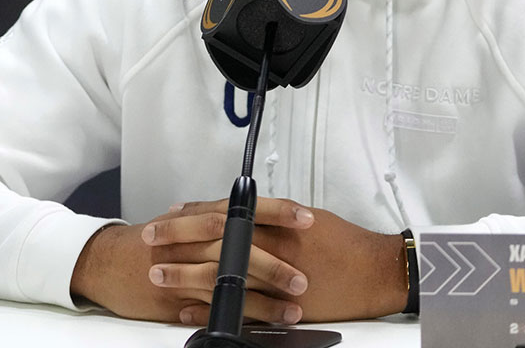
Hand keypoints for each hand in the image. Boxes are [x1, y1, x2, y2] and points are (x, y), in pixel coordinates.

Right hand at [69, 198, 313, 324]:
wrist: (107, 261)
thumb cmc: (153, 240)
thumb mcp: (188, 219)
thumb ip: (224, 219)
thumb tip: (265, 217)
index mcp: (202, 216)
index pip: (245, 209)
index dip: (276, 212)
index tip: (306, 218)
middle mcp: (194, 241)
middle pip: (238, 247)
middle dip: (273, 262)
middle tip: (302, 276)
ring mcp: (184, 272)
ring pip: (228, 283)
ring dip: (262, 298)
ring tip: (291, 308)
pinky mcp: (175, 301)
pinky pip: (211, 310)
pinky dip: (235, 317)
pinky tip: (258, 325)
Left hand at [164, 199, 408, 324]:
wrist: (372, 270)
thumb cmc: (344, 242)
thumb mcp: (306, 217)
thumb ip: (272, 217)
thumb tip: (246, 213)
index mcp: (274, 222)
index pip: (223, 214)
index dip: (192, 214)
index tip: (169, 214)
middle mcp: (269, 247)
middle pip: (213, 241)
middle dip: (178, 240)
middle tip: (151, 240)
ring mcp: (270, 279)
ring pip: (218, 274)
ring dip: (184, 276)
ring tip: (158, 275)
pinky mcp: (276, 307)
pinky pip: (235, 308)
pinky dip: (209, 310)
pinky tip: (188, 312)